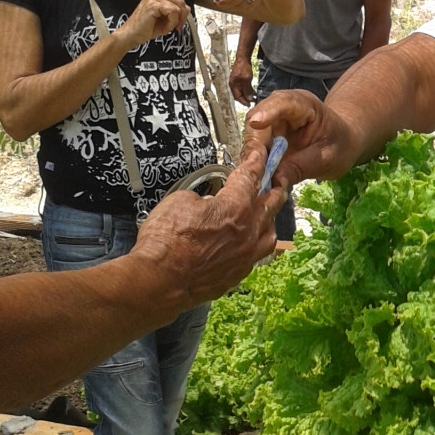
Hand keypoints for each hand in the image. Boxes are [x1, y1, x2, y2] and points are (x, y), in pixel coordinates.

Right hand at [118, 0, 191, 49]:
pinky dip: (171, 22)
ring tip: (168, 27)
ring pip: (178, 6)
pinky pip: (172, 11)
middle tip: (177, 26)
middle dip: (183, 16)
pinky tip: (164, 28)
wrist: (131, 35)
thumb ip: (176, 10)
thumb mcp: (165, 17)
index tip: (182, 17)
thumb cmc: (146, 27)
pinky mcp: (153, 4)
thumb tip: (187, 9)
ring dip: (176, 20)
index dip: (183, 6)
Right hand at [132, 147, 284, 308]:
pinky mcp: (238, 274)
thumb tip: (208, 204)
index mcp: (236, 207)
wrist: (159, 280)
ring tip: (264, 215)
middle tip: (275, 181)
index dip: (257, 162)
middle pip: (270, 204)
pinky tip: (248, 242)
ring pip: (269, 233)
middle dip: (274, 188)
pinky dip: (255, 245)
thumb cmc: (166, 241)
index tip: (262, 154)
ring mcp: (246, 256)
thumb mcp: (179, 201)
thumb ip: (203, 198)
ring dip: (268, 220)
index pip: (251, 177)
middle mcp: (248, 232)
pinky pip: (256, 255)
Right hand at [229, 55, 254, 104]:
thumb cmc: (243, 67)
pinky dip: (247, 90)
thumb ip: (247, 89)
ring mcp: (235, 81)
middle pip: (238, 95)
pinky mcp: (239, 79)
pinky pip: (242, 87)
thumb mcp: (246, 79)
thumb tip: (249, 98)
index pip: (237, 97)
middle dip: (245, 99)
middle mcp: (233, 84)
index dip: (243, 102)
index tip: (249, 105)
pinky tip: (252, 91)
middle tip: (252, 102)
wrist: (243, 58)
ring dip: (247, 95)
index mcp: (233, 85)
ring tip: (253, 98)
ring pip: (241, 91)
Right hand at [245, 89, 353, 186]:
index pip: (284, 102)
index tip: (256, 123)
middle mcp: (281, 109)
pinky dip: (253, 164)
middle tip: (255, 172)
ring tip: (257, 178)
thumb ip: (301, 167)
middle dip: (254, 146)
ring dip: (251, 158)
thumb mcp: (327, 158)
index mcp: (304, 104)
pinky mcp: (265, 138)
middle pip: (258, 120)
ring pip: (251, 137)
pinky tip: (258, 178)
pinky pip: (253, 150)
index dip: (268, 111)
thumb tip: (275, 181)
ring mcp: (271, 122)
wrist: (341, 143)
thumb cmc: (339, 144)